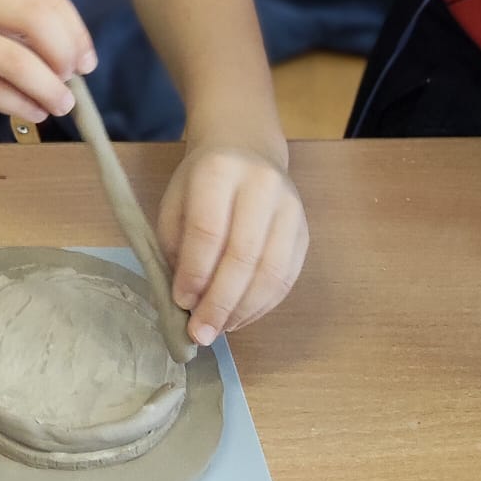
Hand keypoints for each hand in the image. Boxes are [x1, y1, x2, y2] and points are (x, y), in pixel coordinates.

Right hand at [0, 0, 95, 120]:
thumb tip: (69, 52)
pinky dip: (20, 105)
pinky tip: (32, 113)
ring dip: (48, 89)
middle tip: (71, 82)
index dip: (76, 33)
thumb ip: (10, 17)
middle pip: (38, 22)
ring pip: (16, 61)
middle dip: (66, 58)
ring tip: (58, 105)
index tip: (85, 61)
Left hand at [157, 143, 306, 344]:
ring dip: (243, 310)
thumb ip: (176, 247)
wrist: (246, 148)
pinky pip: (287, 278)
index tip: (181, 302)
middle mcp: (262, 186)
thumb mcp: (175, 201)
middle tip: (201, 332)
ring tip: (219, 329)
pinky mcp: (305, 231)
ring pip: (271, 271)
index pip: (209, 230)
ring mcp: (290, 208)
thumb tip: (185, 301)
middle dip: (219, 302)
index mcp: (220, 171)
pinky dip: (262, 305)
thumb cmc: (201, 181)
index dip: (195, 272)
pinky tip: (240, 317)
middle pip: (243, 255)